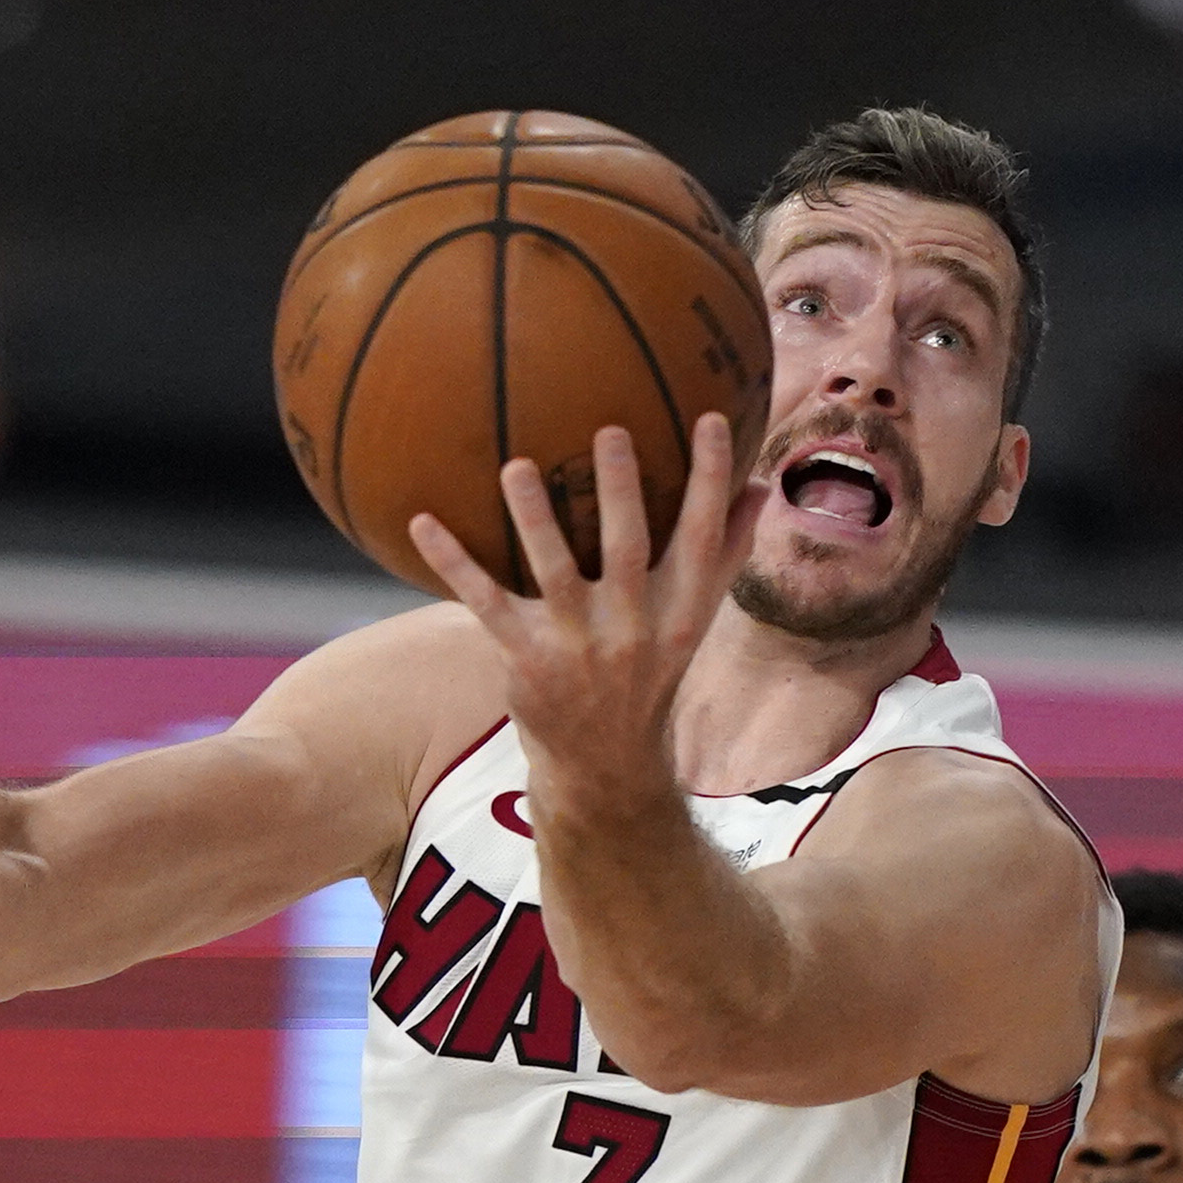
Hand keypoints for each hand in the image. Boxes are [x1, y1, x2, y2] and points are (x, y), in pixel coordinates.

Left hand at [408, 417, 766, 815]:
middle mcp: (634, 628)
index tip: (709, 420)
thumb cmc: (649, 673)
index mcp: (680, 613)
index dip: (710, 480)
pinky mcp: (525, 659)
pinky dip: (453, 562)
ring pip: (554, 571)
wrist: (604, 763)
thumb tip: (760, 486)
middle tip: (610, 430)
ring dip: (534, 518)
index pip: (704, 538)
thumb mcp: (694, 620)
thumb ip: (725, 553)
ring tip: (515, 466)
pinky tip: (423, 521)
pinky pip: (484, 603)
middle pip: (629, 551)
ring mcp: (577, 646)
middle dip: (621, 491)